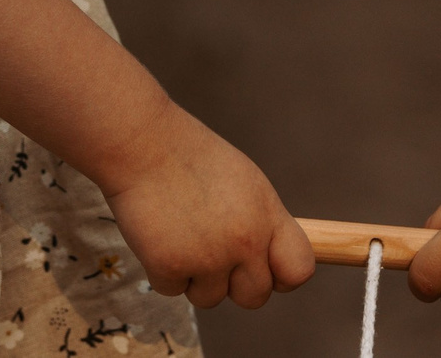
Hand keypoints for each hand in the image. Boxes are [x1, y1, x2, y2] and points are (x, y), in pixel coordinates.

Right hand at [98, 105, 315, 309]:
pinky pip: (172, 290)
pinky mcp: (170, 267)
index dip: (282, 277)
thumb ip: (260, 221)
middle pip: (255, 297)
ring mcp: (208, 258)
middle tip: (209, 253)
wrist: (141, 141)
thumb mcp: (243, 181)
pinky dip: (161, 269)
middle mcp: (245, 241)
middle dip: (233, 283)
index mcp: (266, 215)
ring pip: (210, 298)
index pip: (299, 269)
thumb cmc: (189, 156)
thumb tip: (268, 259)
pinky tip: (157, 233)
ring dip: (193, 276)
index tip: (266, 271)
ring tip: (179, 232)